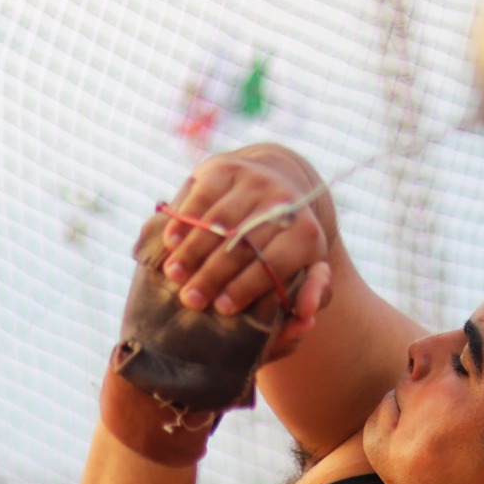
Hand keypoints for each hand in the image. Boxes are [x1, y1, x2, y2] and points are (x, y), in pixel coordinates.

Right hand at [156, 145, 335, 348]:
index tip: (222, 309)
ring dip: (192, 251)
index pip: (273, 263)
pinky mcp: (226, 168)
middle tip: (190, 301)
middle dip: (213, 276)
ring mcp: (254, 181)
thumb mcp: (308, 268)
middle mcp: (284, 202)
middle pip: (242, 244)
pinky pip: (201, 197)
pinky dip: (184, 221)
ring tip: (174, 276)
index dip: (246, 287)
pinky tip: (171, 243)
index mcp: (306, 233)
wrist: (275, 186)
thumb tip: (307, 314)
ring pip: (218, 222)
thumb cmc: (285, 244)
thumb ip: (313, 294)